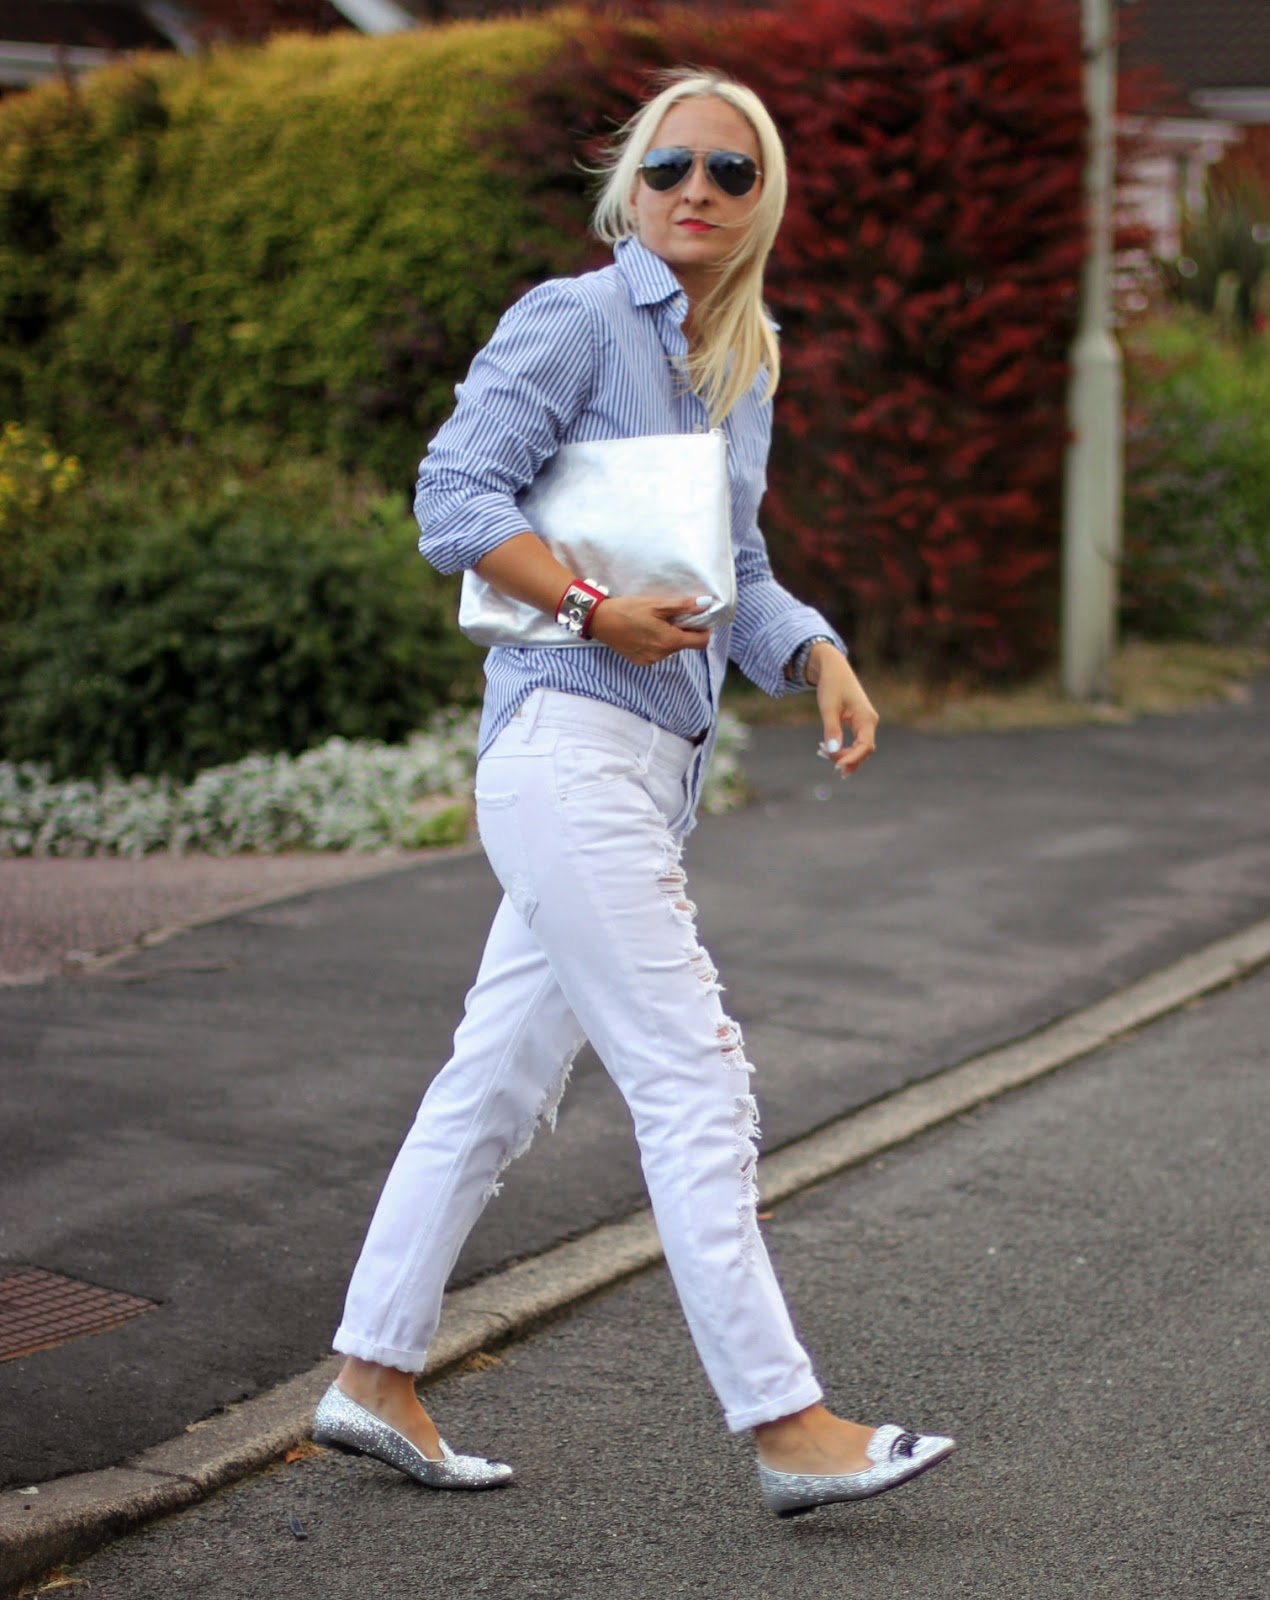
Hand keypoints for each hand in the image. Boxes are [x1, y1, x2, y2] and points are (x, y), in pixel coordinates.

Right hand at [589, 595, 712, 665]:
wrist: (600, 621)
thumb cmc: (628, 609)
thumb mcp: (656, 603)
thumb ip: (682, 606)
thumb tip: (704, 604)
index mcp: (669, 640)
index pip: (700, 642)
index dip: (704, 630)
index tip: (698, 619)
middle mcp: (662, 655)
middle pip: (684, 644)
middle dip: (683, 630)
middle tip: (670, 616)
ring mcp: (651, 660)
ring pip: (670, 648)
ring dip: (669, 636)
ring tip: (654, 622)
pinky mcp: (640, 661)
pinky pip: (657, 653)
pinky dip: (656, 643)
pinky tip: (644, 632)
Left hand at [807, 645, 878, 775]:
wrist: (833, 668)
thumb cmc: (831, 685)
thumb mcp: (828, 707)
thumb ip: (831, 729)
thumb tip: (832, 751)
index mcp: (866, 718)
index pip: (865, 746)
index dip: (852, 759)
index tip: (836, 766)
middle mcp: (869, 722)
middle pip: (863, 751)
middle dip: (845, 758)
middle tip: (822, 756)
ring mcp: (865, 723)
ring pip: (859, 748)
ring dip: (843, 755)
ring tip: (821, 753)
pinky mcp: (858, 723)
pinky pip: (855, 742)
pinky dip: (842, 749)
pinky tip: (827, 750)